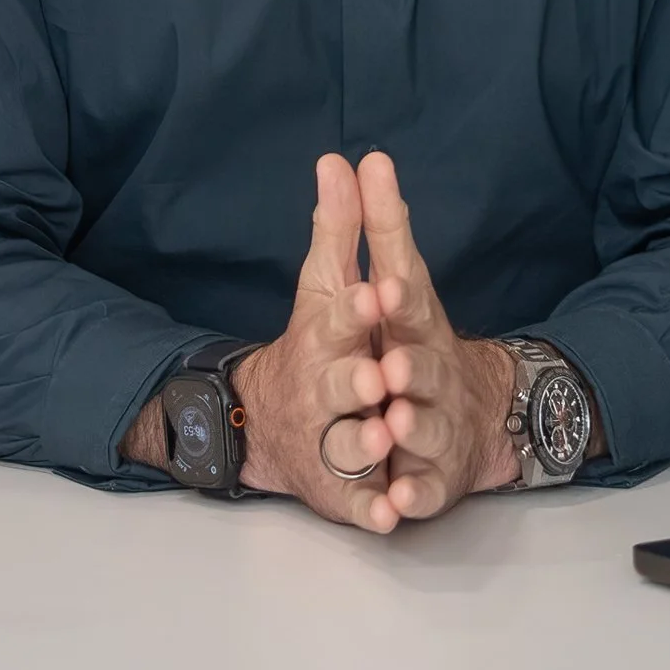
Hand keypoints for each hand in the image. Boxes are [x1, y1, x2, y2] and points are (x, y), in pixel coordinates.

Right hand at [224, 153, 390, 523]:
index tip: (376, 293)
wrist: (276, 423)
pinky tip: (393, 512)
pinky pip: (358, 504)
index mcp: (323, 338)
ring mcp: (329, 441)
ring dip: (363, 444)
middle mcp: (321, 390)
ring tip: (384, 437)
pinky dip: (374, 511)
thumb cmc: (319, 343)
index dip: (356, 311)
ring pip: (346, 446)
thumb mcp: (327, 282)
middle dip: (354, 382)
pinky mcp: (343, 490)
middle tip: (377, 376)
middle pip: (336, 387)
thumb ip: (339, 227)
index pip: (337, 319)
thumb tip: (341, 157)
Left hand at [339, 151, 521, 531]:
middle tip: (386, 367)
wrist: (468, 413)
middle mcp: (429, 374)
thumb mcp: (393, 281)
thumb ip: (374, 225)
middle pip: (420, 371)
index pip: (408, 304)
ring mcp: (432, 426)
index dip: (395, 298)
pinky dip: (409, 499)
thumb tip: (356, 157)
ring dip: (409, 430)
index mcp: (414, 325)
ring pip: (421, 429)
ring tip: (391, 427)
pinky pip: (419, 492)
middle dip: (407, 370)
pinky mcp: (430, 478)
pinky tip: (396, 503)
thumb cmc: (412, 339)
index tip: (381, 286)